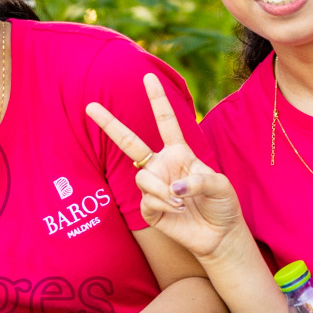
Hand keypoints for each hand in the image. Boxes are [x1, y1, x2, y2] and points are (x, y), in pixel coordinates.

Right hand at [86, 73, 247, 260]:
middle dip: (109, 124)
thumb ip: (198, 180)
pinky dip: (164, 204)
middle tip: (90, 106)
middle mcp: (162, 166)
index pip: (165, 122)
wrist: (219, 235)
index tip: (148, 77)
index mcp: (179, 152)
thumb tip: (173, 189)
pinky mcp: (149, 209)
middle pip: (129, 142)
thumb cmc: (222, 205)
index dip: (157, 100)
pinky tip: (177, 211)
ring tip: (181, 202)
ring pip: (142, 178)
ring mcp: (153, 187)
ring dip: (162, 190)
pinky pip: (147, 200)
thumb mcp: (220, 185)